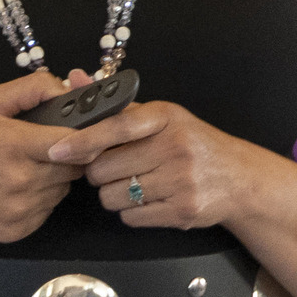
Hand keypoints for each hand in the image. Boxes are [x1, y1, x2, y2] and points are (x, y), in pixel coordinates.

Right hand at [0, 72, 81, 242]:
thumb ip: (27, 90)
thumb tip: (63, 87)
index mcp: (13, 145)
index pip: (73, 142)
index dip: (83, 135)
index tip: (82, 130)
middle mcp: (21, 181)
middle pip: (74, 167)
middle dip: (65, 154)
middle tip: (41, 146)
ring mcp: (20, 210)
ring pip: (62, 189)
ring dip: (53, 177)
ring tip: (23, 167)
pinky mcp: (17, 230)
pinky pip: (47, 210)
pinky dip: (40, 198)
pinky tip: (14, 188)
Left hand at [47, 97, 259, 230]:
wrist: (240, 178)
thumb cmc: (193, 143)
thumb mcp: (162, 117)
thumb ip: (117, 104)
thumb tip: (74, 80)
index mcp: (166, 117)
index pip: (116, 127)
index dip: (83, 140)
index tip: (57, 150)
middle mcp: (175, 147)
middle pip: (105, 169)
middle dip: (99, 172)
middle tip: (114, 167)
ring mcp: (181, 182)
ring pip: (113, 197)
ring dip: (114, 194)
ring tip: (134, 183)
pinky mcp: (182, 212)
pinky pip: (131, 217)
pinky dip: (131, 211)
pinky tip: (149, 199)